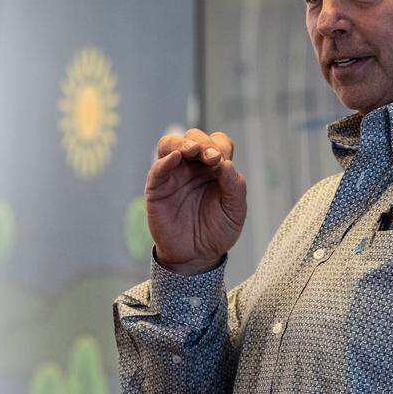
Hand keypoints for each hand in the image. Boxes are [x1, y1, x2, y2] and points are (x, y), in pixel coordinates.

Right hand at [145, 128, 246, 274]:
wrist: (197, 256)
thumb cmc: (217, 231)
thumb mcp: (235, 210)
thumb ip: (235, 186)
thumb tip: (227, 163)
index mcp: (214, 168)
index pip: (217, 143)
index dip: (220, 146)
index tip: (222, 161)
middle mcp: (193, 167)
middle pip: (194, 137)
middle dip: (203, 142)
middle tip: (211, 157)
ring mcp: (174, 175)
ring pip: (170, 144)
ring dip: (182, 143)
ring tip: (193, 150)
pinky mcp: (157, 188)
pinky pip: (157, 168)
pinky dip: (165, 160)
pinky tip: (176, 158)